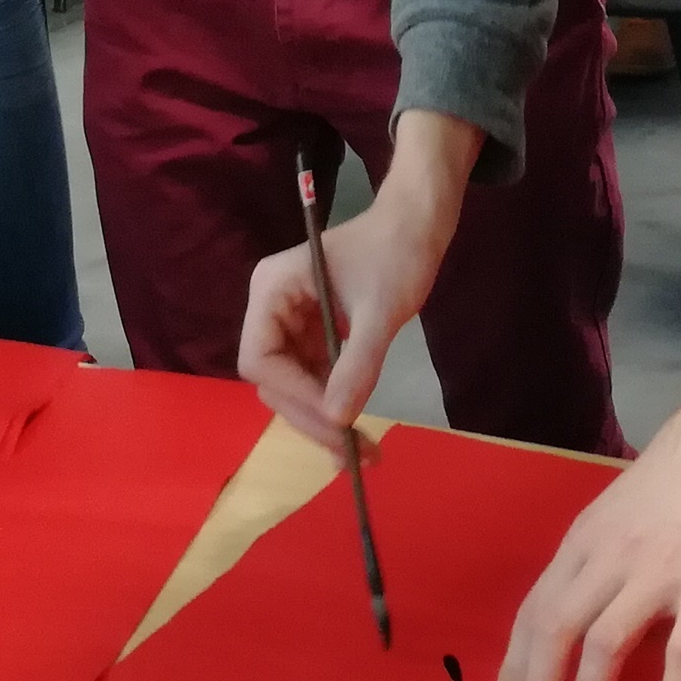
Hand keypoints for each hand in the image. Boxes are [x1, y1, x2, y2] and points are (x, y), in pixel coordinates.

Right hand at [238, 110, 481, 452]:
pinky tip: (355, 431)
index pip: (260, 357)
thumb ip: (357, 364)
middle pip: (274, 377)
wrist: (419, 226)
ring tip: (362, 453)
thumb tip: (337, 419)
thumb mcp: (380, 310)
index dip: (293, 394)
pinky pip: (313, 376)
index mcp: (272, 288)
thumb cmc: (397, 254)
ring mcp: (291, 319)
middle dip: (311, 416)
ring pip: (293, 384)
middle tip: (352, 454)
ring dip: (323, 418)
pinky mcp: (312, 331)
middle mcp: (271, 305)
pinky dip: (333, 403)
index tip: (334, 420)